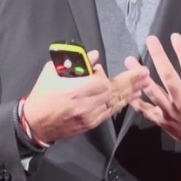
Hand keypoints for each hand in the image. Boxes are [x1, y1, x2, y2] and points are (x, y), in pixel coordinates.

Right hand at [22, 50, 151, 143]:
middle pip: (112, 91)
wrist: (35, 124)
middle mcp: (85, 105)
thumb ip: (74, 63)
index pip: (100, 82)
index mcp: (74, 90)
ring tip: (145, 82)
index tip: (103, 69)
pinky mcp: (91, 124)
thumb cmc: (42, 95)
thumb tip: (95, 56)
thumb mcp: (51, 72)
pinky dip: (122, 103)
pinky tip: (133, 97)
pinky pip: (110, 112)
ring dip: (131, 92)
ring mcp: (89, 116)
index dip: (105, 74)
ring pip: (115, 102)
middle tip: (145, 72)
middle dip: (130, 81)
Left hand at [129, 33, 180, 156]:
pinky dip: (136, 100)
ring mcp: (171, 112)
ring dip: (140, 76)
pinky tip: (127, 88)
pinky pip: (146, 110)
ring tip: (129, 60)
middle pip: (168, 76)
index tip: (174, 36)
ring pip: (152, 91)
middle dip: (158, 57)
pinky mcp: (162, 121)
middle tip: (150, 40)